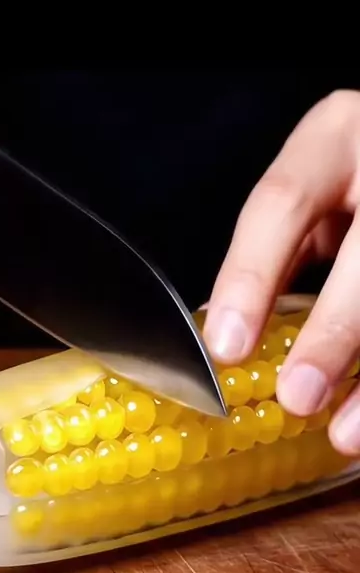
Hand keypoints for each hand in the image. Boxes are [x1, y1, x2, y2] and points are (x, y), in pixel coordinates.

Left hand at [203, 90, 359, 455]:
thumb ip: (279, 249)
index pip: (282, 204)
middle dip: (334, 332)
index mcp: (335, 137)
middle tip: (298, 398)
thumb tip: (226, 329)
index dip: (250, 277)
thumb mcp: (315, 189)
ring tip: (345, 435)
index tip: (227, 346)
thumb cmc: (353, 178)